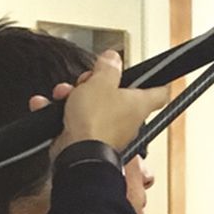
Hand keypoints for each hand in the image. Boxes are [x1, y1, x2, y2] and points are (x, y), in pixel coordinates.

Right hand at [50, 51, 164, 157]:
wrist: (78, 154)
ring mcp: (109, 132)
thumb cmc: (95, 122)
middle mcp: (128, 120)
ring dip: (77, 96)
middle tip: (88, 80)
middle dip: (98, 84)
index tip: (156, 77)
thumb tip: (113, 59)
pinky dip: (63, 112)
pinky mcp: (90, 140)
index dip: (158, 82)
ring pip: (94, 106)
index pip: (159, 93)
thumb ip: (108, 68)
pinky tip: (54, 106)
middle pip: (117, 95)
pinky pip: (77, 120)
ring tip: (67, 93)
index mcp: (138, 105)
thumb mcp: (101, 82)